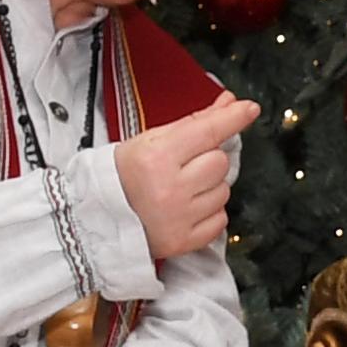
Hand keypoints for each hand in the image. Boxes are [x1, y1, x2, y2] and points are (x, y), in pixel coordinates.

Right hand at [113, 97, 257, 261]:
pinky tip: (186, 208)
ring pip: (223, 191)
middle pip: (220, 162)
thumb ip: (195, 123)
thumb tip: (228, 104)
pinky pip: (220, 219)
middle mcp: (170, 188)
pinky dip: (209, 212)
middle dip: (208, 159)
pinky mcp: (184, 241)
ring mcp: (179, 217)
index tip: (249, 109)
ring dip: (209, 187)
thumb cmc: (123, 176)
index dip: (233, 118)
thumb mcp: (151, 140)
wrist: (98, 217)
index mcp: (157, 157)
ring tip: (181, 189)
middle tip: (184, 165)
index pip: (208, 132)